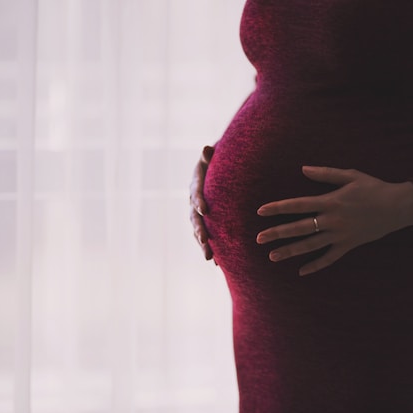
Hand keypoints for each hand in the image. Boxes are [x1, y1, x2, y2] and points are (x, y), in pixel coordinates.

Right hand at [189, 145, 216, 263]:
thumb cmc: (217, 161)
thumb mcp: (213, 156)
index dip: (198, 201)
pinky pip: (207, 237)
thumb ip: (210, 155)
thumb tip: (207, 148)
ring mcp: (198, 214)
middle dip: (200, 230)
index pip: (195, 193)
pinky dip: (212, 249)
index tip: (204, 210)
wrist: (218, 170)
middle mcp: (194, 202)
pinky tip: (218, 264)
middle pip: (194, 218)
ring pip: (198, 231)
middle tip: (205, 241)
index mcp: (195, 185)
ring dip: (204, 245)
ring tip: (210, 258)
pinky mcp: (206, 223)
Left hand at [256, 166, 412, 275]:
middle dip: (277, 233)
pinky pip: (330, 258)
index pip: (297, 205)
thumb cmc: (373, 187)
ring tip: (272, 256)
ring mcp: (340, 235)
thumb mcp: (350, 175)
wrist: (398, 206)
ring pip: (310, 245)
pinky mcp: (349, 245)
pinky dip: (316, 265)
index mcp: (330, 201)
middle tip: (258, 239)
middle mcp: (332, 220)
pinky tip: (302, 272)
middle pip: (299, 228)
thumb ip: (325, 174)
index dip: (278, 208)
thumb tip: (303, 169)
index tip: (261, 211)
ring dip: (290, 251)